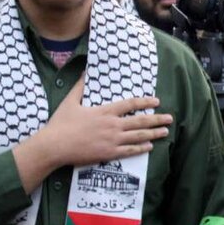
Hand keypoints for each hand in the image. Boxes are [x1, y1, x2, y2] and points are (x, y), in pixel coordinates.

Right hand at [13, 79, 170, 191]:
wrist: (54, 146)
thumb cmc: (60, 124)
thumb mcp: (69, 101)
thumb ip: (80, 87)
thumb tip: (85, 71)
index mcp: (104, 112)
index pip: (130, 104)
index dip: (145, 102)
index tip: (156, 101)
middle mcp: (112, 125)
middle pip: (140, 121)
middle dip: (156, 119)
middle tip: (169, 118)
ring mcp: (112, 140)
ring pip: (138, 136)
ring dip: (153, 133)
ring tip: (165, 132)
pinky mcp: (109, 153)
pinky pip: (130, 151)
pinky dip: (141, 148)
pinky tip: (150, 146)